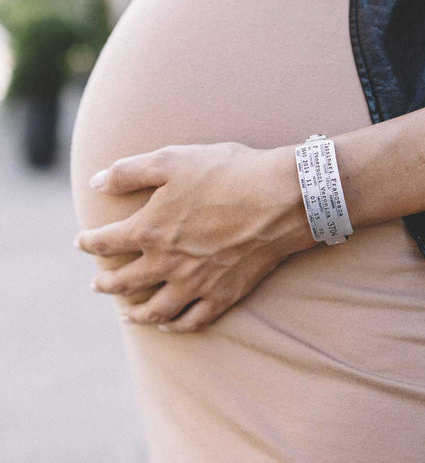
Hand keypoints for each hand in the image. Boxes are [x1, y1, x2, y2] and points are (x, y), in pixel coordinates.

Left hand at [74, 142, 316, 332]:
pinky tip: (168, 325)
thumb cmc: (227, 173)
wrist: (280, 198)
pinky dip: (175, 326)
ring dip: (134, 313)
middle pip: (125, 282)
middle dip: (106, 283)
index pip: (106, 242)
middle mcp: (168, 264)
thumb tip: (95, 182)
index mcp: (150, 230)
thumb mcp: (172, 160)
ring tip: (124, 314)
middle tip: (96, 285)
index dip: (89, 243)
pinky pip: (193, 320)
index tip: (82, 243)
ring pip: (155, 309)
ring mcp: (196, 283)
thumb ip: (128, 171)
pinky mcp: (224, 294)